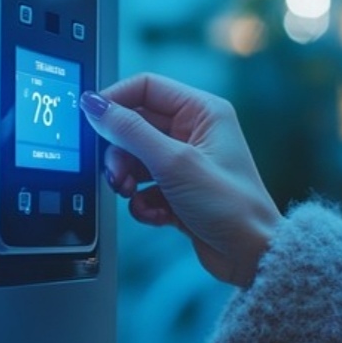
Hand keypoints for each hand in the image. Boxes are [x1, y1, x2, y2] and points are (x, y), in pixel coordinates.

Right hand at [81, 73, 282, 286]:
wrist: (251, 255)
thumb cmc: (230, 205)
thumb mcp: (173, 163)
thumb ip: (129, 131)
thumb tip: (94, 105)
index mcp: (203, 111)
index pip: (146, 87)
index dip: (115, 101)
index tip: (91, 120)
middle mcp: (195, 132)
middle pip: (136, 125)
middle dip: (120, 151)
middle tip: (115, 173)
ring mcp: (186, 163)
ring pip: (136, 158)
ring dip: (127, 178)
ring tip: (131, 194)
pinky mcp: (179, 191)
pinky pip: (144, 187)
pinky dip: (142, 201)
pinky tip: (155, 214)